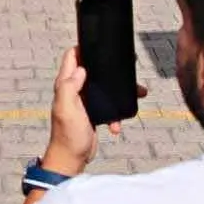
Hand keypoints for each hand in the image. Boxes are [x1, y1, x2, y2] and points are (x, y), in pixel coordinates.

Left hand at [42, 47, 146, 175]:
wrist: (72, 159)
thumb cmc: (67, 135)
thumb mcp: (66, 109)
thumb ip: (69, 87)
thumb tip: (81, 69)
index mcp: (65, 85)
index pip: (72, 57)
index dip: (82, 47)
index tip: (99, 44)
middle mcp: (74, 90)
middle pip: (92, 69)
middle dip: (109, 68)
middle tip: (127, 65)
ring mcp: (85, 101)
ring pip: (105, 87)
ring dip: (119, 91)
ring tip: (138, 92)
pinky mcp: (94, 113)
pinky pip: (109, 106)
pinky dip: (116, 113)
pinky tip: (118, 124)